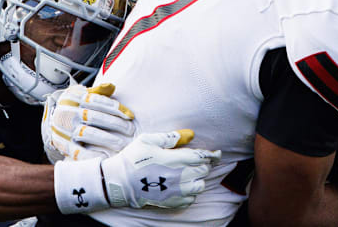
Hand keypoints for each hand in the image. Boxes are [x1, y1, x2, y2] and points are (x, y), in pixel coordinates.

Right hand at [41, 83, 134, 162]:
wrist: (53, 120)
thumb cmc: (75, 106)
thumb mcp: (82, 94)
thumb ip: (97, 91)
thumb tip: (111, 86)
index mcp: (73, 97)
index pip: (98, 101)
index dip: (116, 108)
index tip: (131, 116)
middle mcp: (67, 112)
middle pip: (95, 117)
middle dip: (116, 124)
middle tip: (130, 130)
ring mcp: (63, 129)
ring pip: (89, 133)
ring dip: (108, 139)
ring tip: (122, 144)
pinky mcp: (62, 144)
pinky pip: (78, 151)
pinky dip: (92, 155)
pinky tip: (106, 156)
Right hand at [53, 129, 220, 212]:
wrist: (120, 182)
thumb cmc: (133, 158)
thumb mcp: (149, 140)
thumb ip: (171, 137)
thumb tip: (190, 134)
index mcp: (176, 159)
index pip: (203, 157)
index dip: (213, 155)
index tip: (217, 153)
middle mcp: (180, 177)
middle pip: (204, 171)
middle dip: (204, 165)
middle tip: (198, 161)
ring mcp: (177, 192)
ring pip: (200, 186)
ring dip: (198, 179)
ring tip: (190, 174)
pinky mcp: (172, 202)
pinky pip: (191, 199)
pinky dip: (191, 193)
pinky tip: (183, 186)